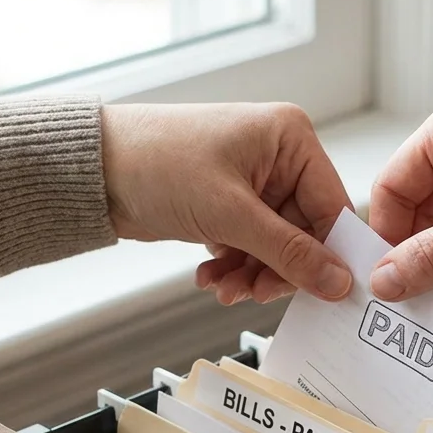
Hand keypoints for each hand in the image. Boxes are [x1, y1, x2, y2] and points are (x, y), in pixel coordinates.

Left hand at [102, 102, 352, 304]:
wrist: (94, 169)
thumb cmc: (156, 162)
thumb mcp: (230, 213)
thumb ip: (289, 252)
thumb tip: (337, 282)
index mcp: (291, 139)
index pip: (331, 207)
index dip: (329, 254)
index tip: (327, 294)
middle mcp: (279, 157)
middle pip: (304, 233)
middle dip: (278, 269)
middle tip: (255, 294)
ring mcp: (254, 183)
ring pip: (276, 247)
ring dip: (252, 274)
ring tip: (224, 288)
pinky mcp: (230, 205)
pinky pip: (250, 247)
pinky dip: (234, 266)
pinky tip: (211, 275)